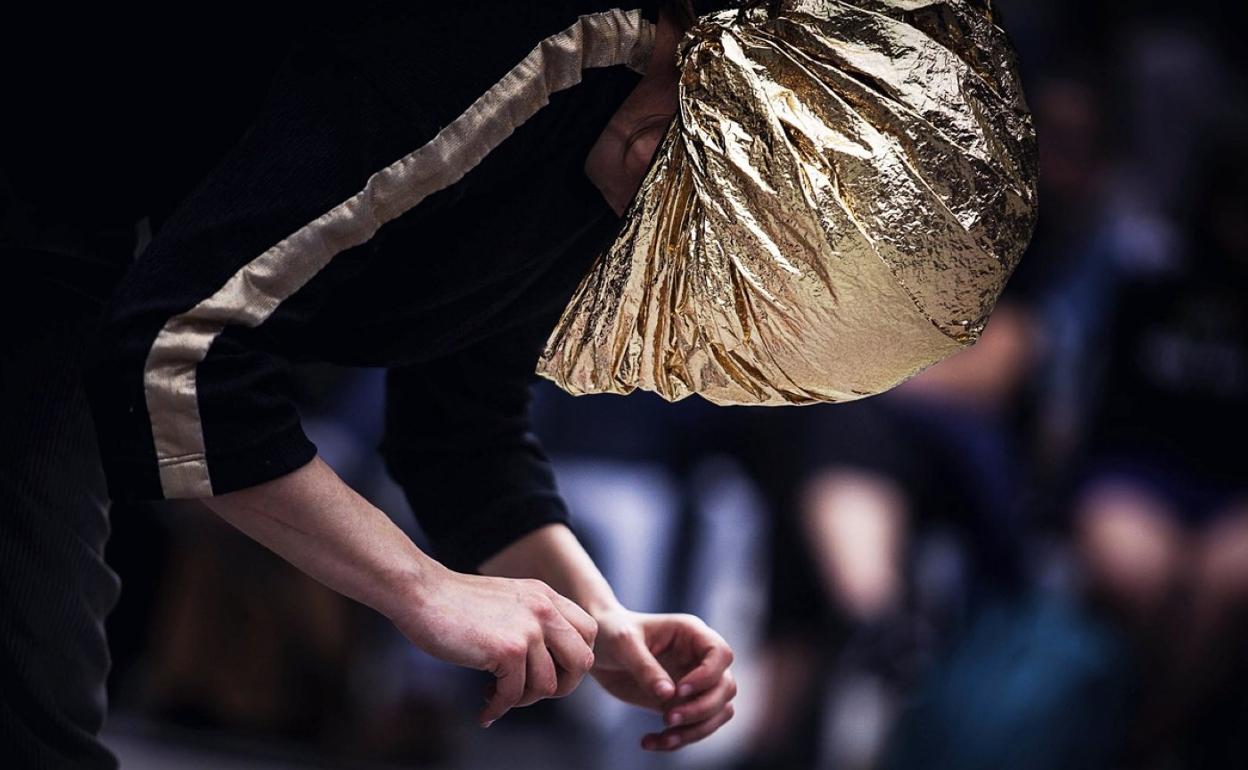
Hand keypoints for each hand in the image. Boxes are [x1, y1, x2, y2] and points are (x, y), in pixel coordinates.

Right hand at [391, 568, 597, 726]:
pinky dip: (499, 708)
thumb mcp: (508, 601)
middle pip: (583, 661)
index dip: (572, 660)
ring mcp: (529, 629)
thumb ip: (532, 622)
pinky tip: (484, 709)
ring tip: (497, 695)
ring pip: (549, 686)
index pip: (588, 633)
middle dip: (561, 686)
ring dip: (523, 700)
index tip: (545, 671)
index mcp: (546, 596)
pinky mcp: (509, 649)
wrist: (422, 593)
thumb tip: (548, 664)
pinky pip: (515, 695)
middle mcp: (544, 610)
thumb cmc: (455, 603)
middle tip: (529, 691)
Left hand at [590, 607, 736, 750]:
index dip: (707, 676)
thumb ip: (646, 668)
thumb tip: (668, 696)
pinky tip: (650, 742)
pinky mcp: (681, 703)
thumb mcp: (624, 644)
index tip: (679, 690)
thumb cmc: (612, 631)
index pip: (721, 654)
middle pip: (726, 687)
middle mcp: (698, 658)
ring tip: (663, 737)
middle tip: (667, 718)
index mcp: (691, 633)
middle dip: (702, 708)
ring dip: (695, 730)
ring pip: (718, 711)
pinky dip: (678, 740)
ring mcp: (694, 682)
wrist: (597, 646)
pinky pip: (695, 727)